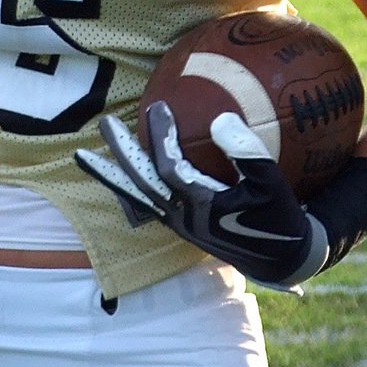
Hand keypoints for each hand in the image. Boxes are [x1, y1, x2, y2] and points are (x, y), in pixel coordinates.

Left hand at [75, 103, 328, 291]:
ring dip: (113, 173)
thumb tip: (219, 119)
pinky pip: (145, 203)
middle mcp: (184, 219)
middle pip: (142, 184)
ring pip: (137, 198)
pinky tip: (119, 169)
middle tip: (104, 122)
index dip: (161, 139)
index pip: (170, 170)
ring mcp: (178, 225)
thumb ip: (249, 153)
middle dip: (122, 154)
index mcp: (204, 207)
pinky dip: (128, 184)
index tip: (160, 107)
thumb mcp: (273, 184)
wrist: (281, 259)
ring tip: (85, 154)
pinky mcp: (180, 226)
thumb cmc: (280, 216)